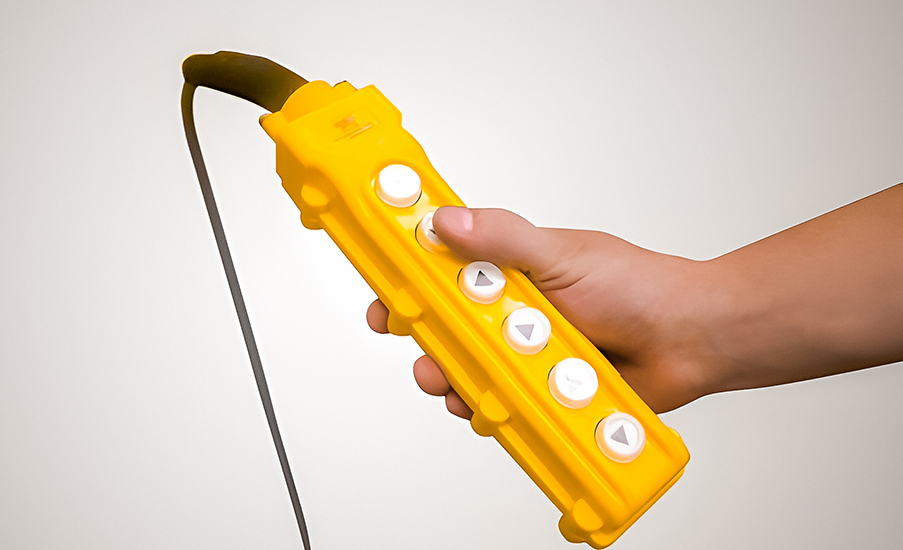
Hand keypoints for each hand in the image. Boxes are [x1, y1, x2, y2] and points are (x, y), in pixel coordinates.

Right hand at [365, 206, 719, 415]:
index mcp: (509, 272)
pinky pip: (501, 407)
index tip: (385, 291)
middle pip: (445, 330)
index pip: (442, 270)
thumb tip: (447, 222)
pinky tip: (499, 410)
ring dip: (458, 381)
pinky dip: (494, 411)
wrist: (689, 340)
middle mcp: (510, 314)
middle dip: (426, 342)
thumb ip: (504, 239)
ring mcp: (523, 355)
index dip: (407, 280)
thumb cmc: (638, 287)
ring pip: (467, 373)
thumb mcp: (562, 256)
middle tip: (425, 350)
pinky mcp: (538, 394)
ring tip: (464, 385)